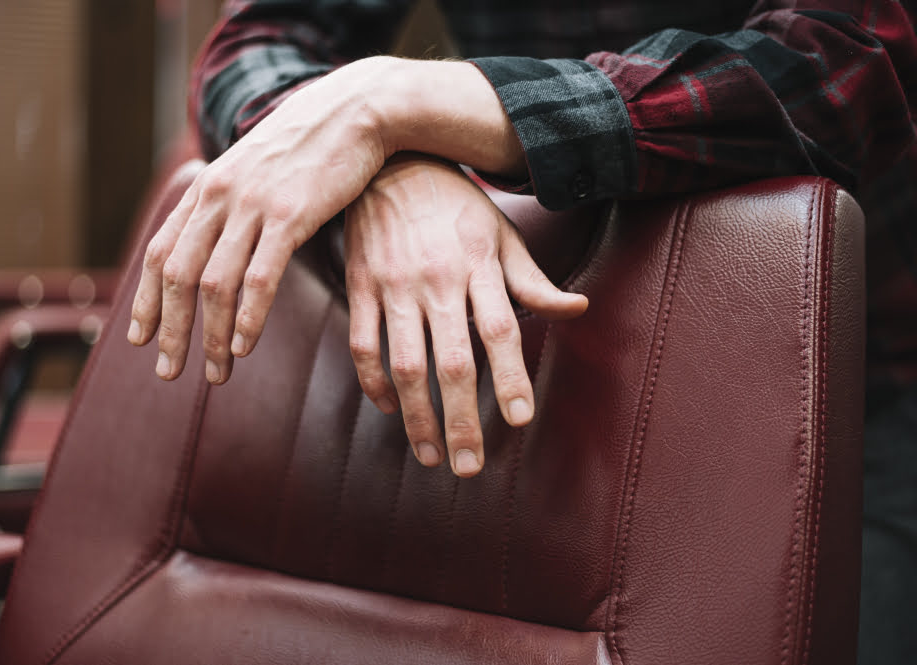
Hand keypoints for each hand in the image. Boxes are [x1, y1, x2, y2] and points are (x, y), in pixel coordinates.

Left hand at [127, 58, 396, 382]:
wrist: (353, 110)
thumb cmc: (308, 147)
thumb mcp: (254, 169)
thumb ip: (230, 203)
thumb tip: (215, 240)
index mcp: (207, 189)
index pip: (160, 252)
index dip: (146, 300)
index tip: (139, 338)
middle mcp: (219, 197)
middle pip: (178, 275)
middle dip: (170, 331)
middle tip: (167, 371)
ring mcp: (252, 205)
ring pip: (214, 284)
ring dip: (210, 336)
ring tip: (215, 373)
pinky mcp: (290, 215)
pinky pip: (259, 278)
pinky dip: (248, 318)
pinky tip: (245, 345)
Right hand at [344, 155, 587, 476]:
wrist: (391, 161)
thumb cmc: (456, 206)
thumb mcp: (502, 235)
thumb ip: (533, 280)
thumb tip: (578, 310)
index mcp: (479, 266)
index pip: (501, 329)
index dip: (511, 376)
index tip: (518, 420)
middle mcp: (436, 279)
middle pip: (452, 361)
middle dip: (461, 420)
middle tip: (469, 466)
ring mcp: (393, 284)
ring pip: (404, 363)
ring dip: (417, 416)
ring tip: (429, 456)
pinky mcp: (360, 285)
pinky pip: (363, 345)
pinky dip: (373, 383)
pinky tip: (389, 409)